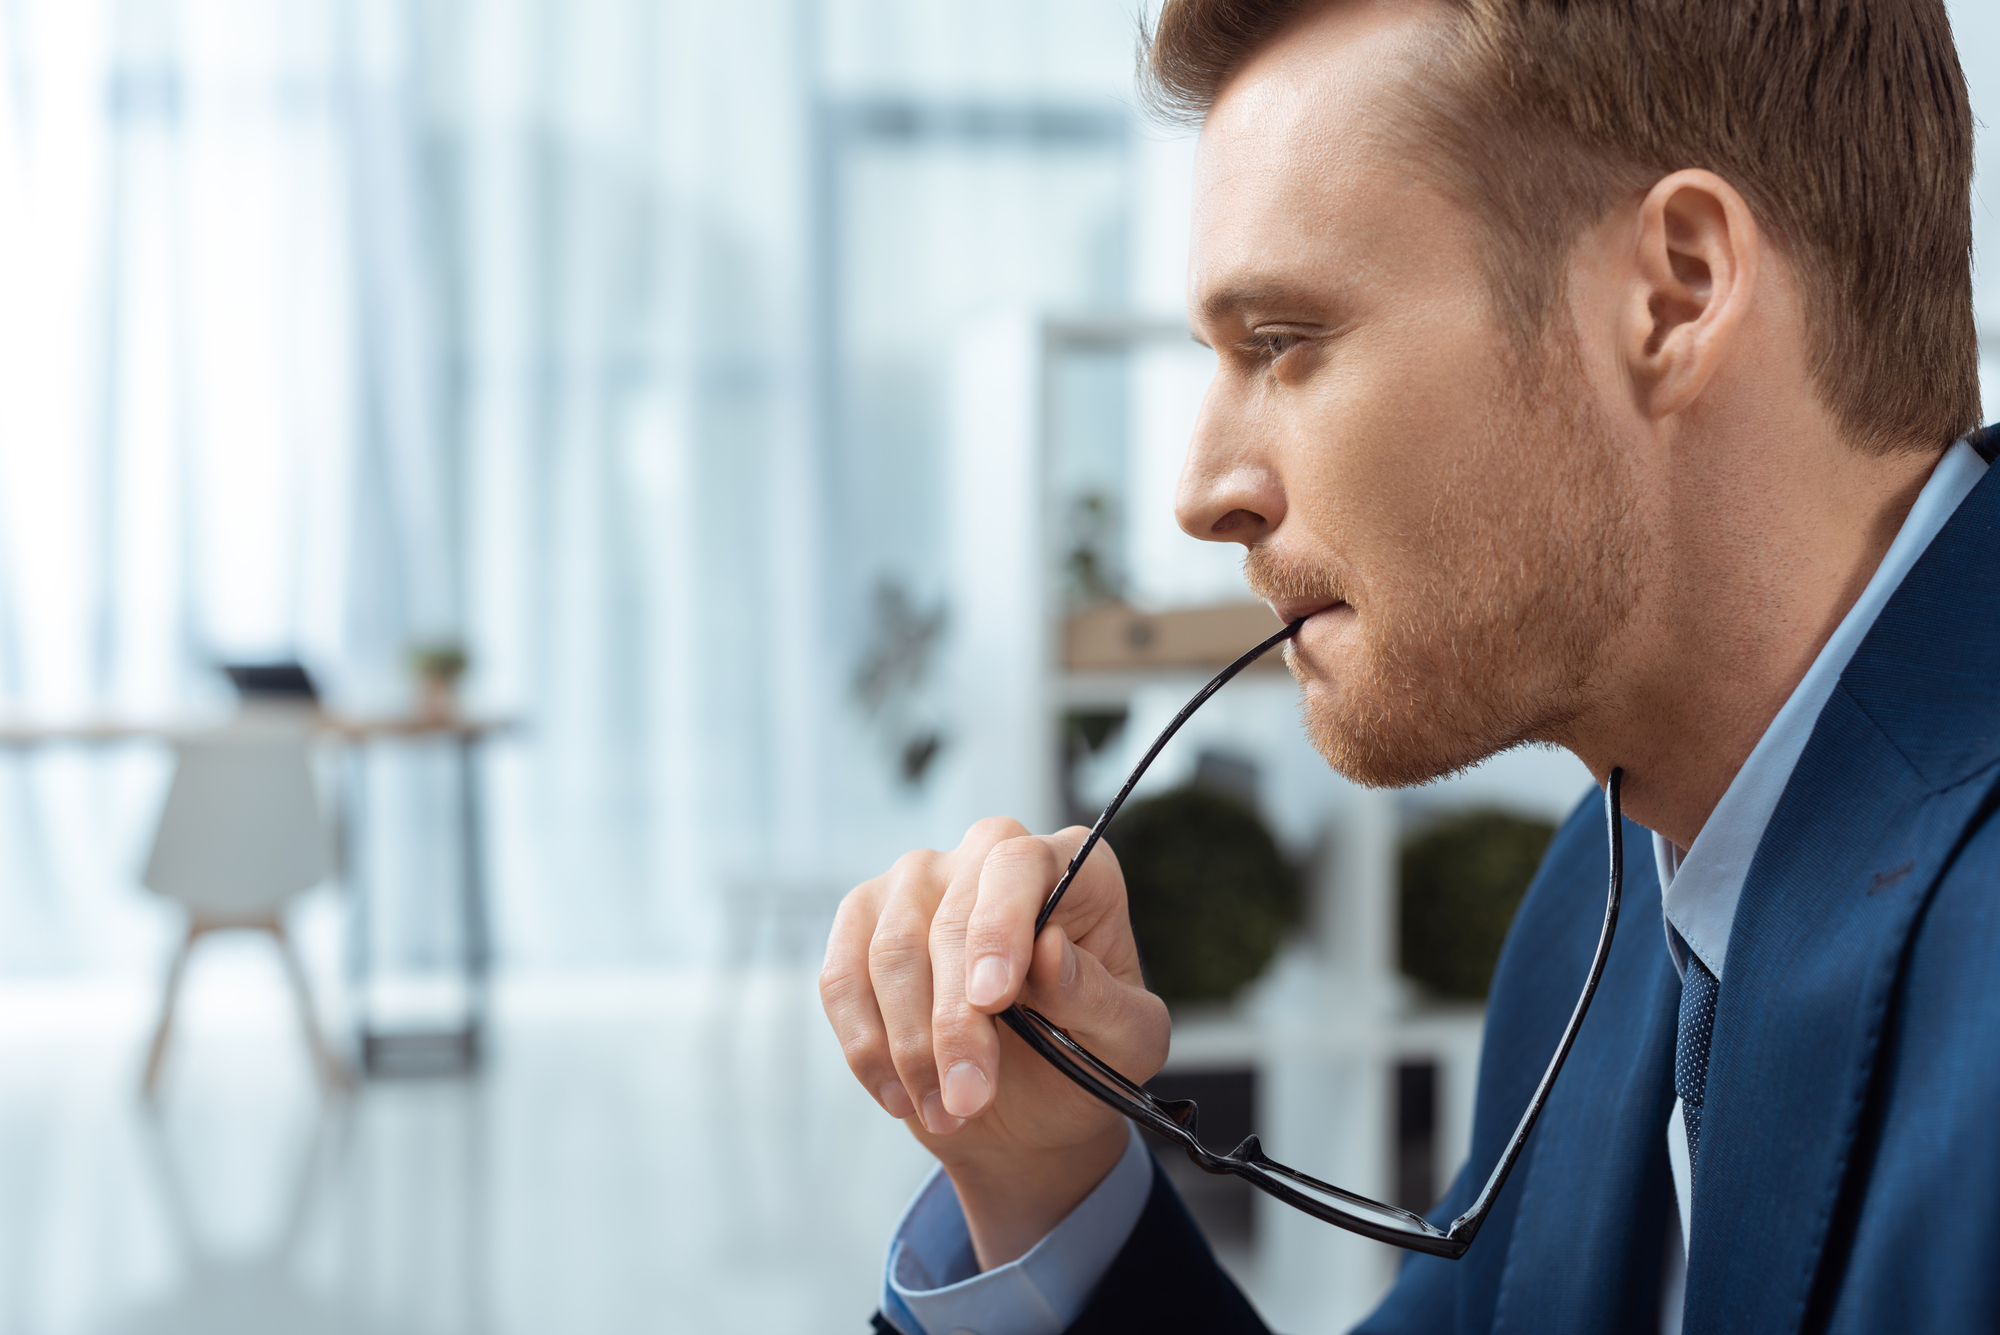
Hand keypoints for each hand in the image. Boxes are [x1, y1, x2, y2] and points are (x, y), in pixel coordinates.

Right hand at [820, 817, 1169, 1267]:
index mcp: (1069, 865)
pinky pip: (841, 978)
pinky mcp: (864, 922)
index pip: (1017, 864)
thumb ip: (1098, 997)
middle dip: (953, 1020)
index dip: (999, 926)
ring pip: (890, 951)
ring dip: (911, 1046)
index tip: (993, 1000)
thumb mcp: (1126, 1042)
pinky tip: (902, 1096)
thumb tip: (1049, 951)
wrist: (1031, 1105)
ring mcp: (917, 882)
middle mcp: (987, 855)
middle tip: (970, 1099)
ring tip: (948, 1112)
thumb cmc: (1088, 1057)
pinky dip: (866, 1046)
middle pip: (949, 916)